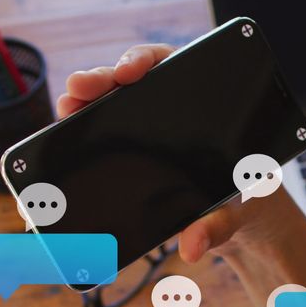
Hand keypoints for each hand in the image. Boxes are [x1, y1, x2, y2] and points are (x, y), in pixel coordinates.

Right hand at [56, 44, 305, 265]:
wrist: (236, 220)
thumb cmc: (243, 202)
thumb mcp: (236, 211)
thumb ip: (217, 226)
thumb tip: (194, 245)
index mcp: (201, 104)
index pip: (168, 66)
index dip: (143, 61)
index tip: (127, 72)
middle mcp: (168, 109)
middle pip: (129, 83)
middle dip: (99, 81)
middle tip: (76, 90)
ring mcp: (146, 128)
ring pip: (109, 106)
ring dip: (83, 104)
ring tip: (66, 108)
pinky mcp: (131, 150)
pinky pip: (102, 137)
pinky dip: (81, 137)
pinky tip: (62, 139)